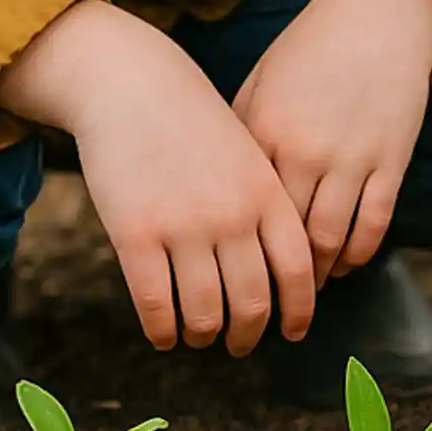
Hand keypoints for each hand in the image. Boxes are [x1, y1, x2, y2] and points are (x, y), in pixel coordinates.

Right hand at [0, 0, 315, 355]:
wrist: (132, 86)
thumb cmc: (193, 123)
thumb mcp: (248, 155)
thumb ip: (266, 205)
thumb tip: (281, 268)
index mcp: (267, 193)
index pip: (298, 269)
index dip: (299, 309)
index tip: (294, 330)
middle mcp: (232, 215)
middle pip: (253, 300)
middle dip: (250, 333)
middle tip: (243, 344)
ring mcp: (184, 227)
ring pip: (205, 312)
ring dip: (205, 335)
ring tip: (201, 337)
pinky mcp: (135, 235)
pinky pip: (156, 305)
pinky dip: (163, 331)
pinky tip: (164, 336)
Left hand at [233, 0, 431, 287]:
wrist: (379, 17)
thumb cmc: (311, 50)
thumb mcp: (262, 85)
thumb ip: (241, 136)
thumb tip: (217, 192)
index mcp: (264, 132)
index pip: (242, 214)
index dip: (232, 254)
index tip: (224, 279)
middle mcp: (305, 151)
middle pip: (284, 238)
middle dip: (274, 282)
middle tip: (264, 307)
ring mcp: (352, 157)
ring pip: (330, 240)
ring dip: (318, 273)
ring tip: (306, 291)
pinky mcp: (391, 159)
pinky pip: (373, 224)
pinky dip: (359, 253)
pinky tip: (346, 263)